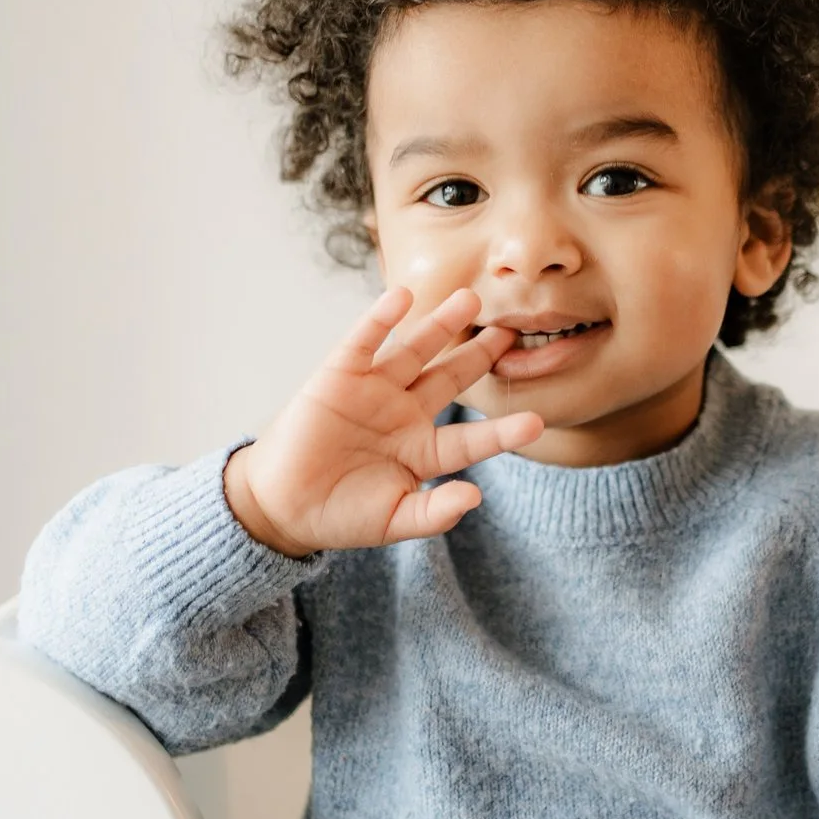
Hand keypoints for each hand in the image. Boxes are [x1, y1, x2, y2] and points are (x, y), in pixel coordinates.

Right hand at [223, 286, 543, 555]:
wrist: (282, 506)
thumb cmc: (340, 515)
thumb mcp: (393, 521)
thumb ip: (433, 513)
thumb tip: (474, 497)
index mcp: (422, 449)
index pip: (470, 438)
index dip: (502, 431)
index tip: (536, 422)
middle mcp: (404, 412)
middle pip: (451, 377)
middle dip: (481, 355)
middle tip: (513, 331)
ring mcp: (373, 390)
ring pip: (415, 350)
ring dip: (441, 324)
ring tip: (470, 299)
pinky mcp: (339, 375)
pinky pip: (364, 341)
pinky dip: (381, 318)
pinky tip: (403, 297)